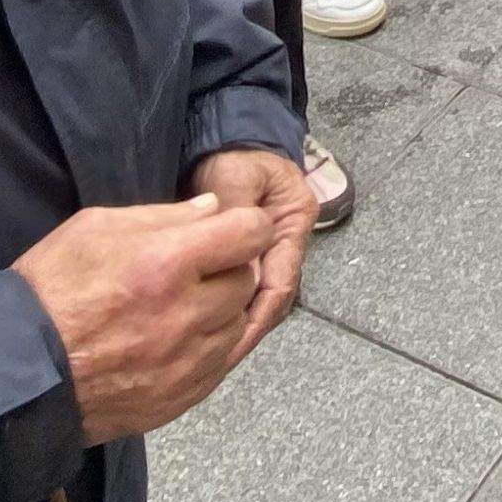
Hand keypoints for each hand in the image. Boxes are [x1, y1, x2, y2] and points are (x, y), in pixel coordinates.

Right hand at [7, 194, 275, 442]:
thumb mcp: (93, 229)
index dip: (244, 224)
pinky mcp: (182, 397)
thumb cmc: (49, 292)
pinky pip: (222, 362)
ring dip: (223, 308)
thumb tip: (211, 209)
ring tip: (184, 304)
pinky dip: (211, 344)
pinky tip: (179, 336)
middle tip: (199, 266)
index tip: (230, 228)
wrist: (19, 372)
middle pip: (248, 280)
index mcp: (166, 264)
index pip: (249, 234)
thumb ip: (161, 216)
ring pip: (240, 323)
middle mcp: (186, 315)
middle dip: (231, 266)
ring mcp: (188, 363)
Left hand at [192, 148, 315, 346]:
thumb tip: (241, 266)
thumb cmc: (231, 158)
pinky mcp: (251, 259)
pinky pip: (243, 292)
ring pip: (259, 299)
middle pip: (273, 297)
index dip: (260, 314)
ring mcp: (272, 252)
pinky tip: (207, 329)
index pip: (283, 280)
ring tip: (210, 352)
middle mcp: (289, 243)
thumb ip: (238, 215)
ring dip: (238, 324)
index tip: (236, 340)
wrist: (223, 143)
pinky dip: (227, 311)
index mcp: (294, 222)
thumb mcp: (234, 177)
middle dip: (249, 328)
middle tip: (218, 358)